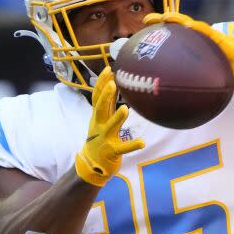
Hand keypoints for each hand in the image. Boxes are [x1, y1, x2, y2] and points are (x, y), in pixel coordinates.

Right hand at [75, 68, 144, 186]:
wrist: (91, 164)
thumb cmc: (100, 138)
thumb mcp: (101, 119)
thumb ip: (108, 103)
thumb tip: (114, 83)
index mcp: (98, 116)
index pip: (97, 96)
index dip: (102, 83)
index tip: (109, 69)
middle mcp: (99, 125)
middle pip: (100, 108)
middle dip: (105, 95)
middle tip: (113, 83)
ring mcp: (105, 138)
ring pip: (110, 126)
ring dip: (117, 118)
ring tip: (125, 109)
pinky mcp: (112, 151)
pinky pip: (122, 148)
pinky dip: (132, 145)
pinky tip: (142, 142)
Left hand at [143, 12, 233, 84]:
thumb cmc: (228, 71)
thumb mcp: (208, 80)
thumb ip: (194, 85)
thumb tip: (176, 102)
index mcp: (192, 47)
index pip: (172, 38)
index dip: (157, 36)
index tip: (142, 36)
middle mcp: (197, 38)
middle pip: (176, 26)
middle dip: (160, 20)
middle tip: (145, 20)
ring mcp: (207, 35)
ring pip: (188, 23)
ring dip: (176, 18)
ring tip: (163, 17)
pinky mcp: (218, 36)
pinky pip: (206, 31)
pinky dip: (197, 28)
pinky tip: (188, 25)